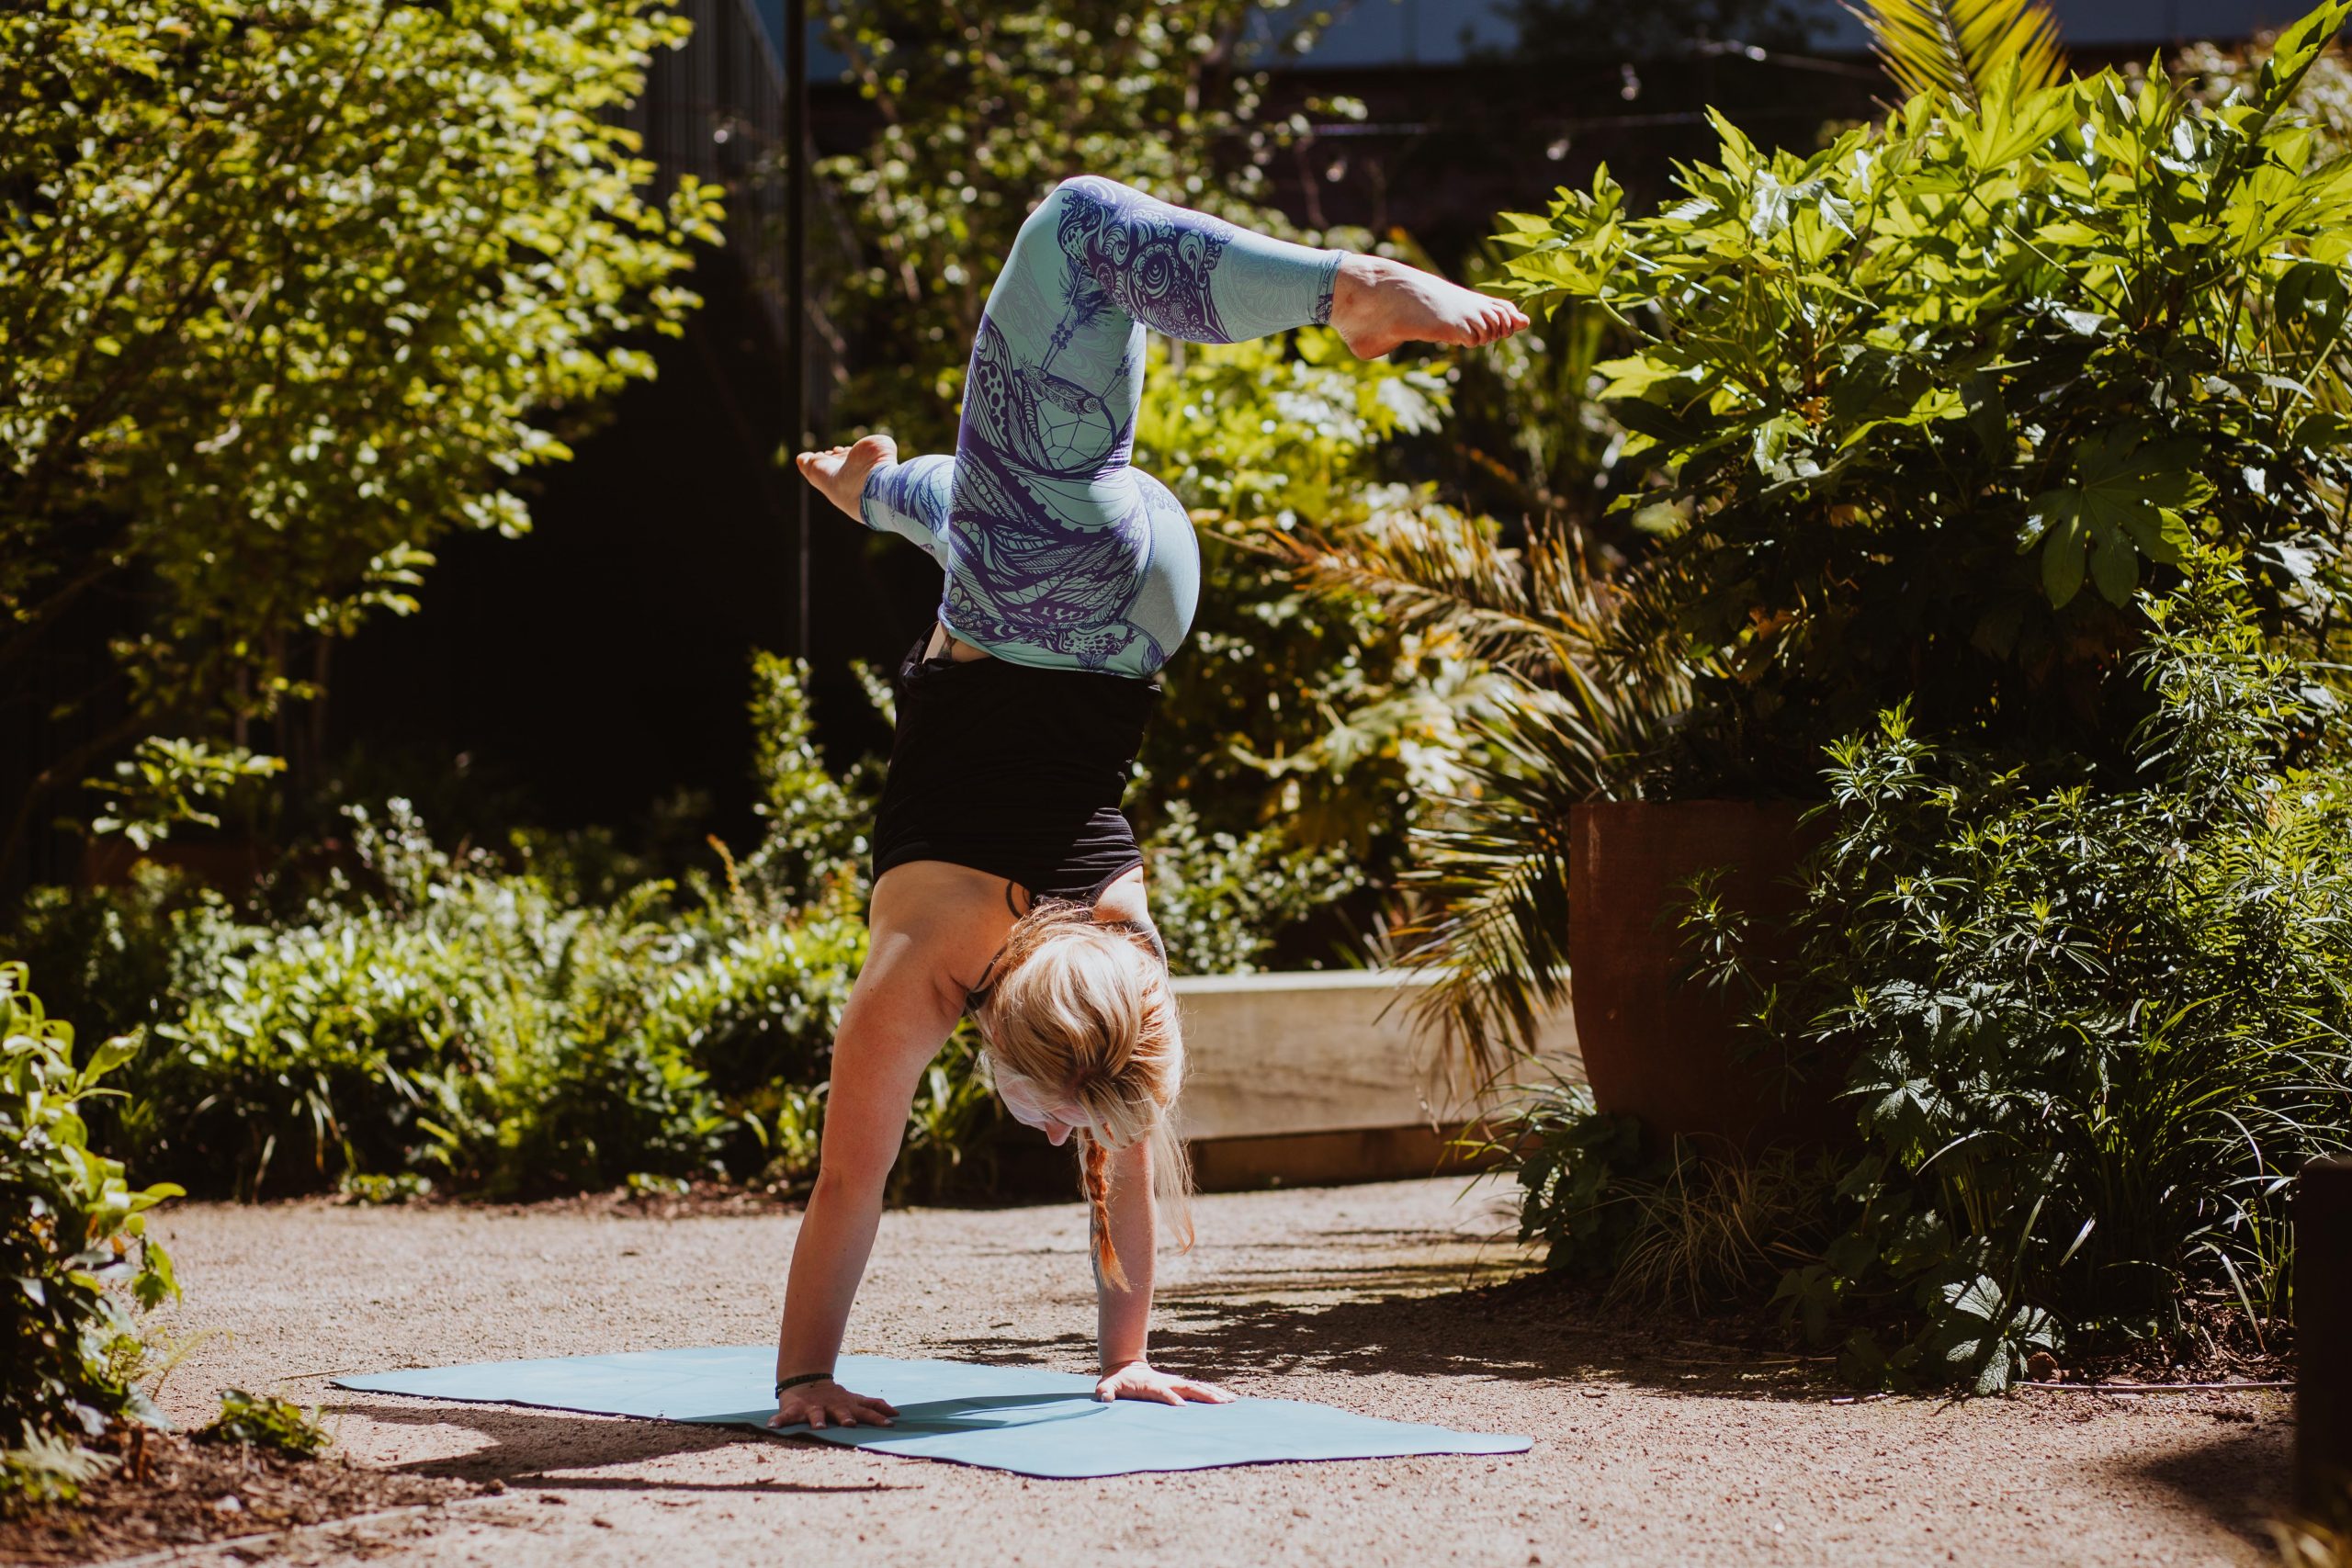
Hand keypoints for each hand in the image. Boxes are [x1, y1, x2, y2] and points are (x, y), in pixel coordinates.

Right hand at [768, 1379, 898, 1429]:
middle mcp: (831, 1407)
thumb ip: (873, 1406)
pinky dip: (778, 1421)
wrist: (805, 1381)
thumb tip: (897, 1413)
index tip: (890, 1423)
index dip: (877, 1417)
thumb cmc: (834, 1397)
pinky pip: (784, 1417)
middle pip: (841, 1412)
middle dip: (845, 1418)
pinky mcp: (794, 1409)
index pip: (866, 1411)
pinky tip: (772, 1427)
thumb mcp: (854, 1400)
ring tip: (818, 1427)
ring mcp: (812, 1408)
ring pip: (815, 1414)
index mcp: (846, 1406)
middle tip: (850, 1424)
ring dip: (816, 1420)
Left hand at [1094, 1360, 1234, 1405]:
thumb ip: (1106, 1391)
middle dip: (1205, 1396)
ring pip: (1199, 1387)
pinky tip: (1228, 1399)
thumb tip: (1104, 1397)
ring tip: (1232, 1401)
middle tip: (1222, 1403)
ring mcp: (1176, 1383)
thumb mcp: (1107, 1385)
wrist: (1126, 1366)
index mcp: (1151, 1385)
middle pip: (1189, 1388)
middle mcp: (1167, 1382)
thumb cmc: (1117, 1380)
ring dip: (1215, 1394)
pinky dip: (1214, 1393)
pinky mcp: (1180, 1385)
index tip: (1183, 1408)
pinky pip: (1200, 1389)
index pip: (1163, 1393)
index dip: (1171, 1399)